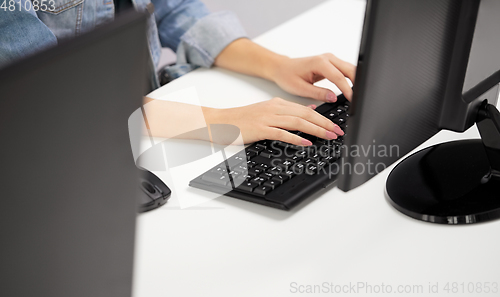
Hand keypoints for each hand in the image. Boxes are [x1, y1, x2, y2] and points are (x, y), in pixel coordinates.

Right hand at [208, 97, 343, 144]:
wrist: (220, 121)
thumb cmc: (242, 120)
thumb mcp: (268, 111)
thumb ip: (288, 111)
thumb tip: (310, 110)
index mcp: (277, 104)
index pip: (306, 110)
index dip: (323, 118)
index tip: (335, 126)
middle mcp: (274, 108)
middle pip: (306, 114)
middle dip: (325, 123)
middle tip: (338, 132)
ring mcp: (267, 118)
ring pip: (298, 122)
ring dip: (316, 130)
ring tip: (328, 136)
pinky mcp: (260, 129)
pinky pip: (282, 133)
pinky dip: (296, 138)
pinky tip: (306, 142)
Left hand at [271, 53, 355, 101]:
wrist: (282, 68)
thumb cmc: (287, 76)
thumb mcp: (300, 88)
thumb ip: (318, 93)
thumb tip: (333, 98)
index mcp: (319, 63)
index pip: (339, 77)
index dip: (348, 89)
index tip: (353, 100)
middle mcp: (327, 58)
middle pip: (349, 70)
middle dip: (357, 83)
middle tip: (359, 99)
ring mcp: (330, 59)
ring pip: (350, 69)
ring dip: (355, 81)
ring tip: (357, 96)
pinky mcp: (331, 63)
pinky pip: (345, 70)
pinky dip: (350, 79)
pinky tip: (352, 89)